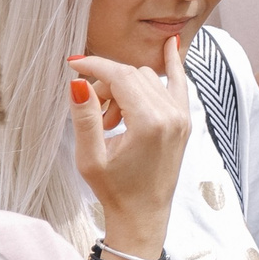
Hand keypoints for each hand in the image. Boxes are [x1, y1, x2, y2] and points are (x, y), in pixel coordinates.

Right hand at [69, 39, 191, 259]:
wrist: (143, 216)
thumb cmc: (115, 191)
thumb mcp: (91, 157)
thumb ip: (85, 117)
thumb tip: (77, 81)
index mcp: (150, 123)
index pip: (120, 76)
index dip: (94, 66)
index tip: (73, 64)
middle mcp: (172, 115)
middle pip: (133, 75)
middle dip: (107, 85)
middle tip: (95, 115)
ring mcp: (182, 117)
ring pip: (149, 78)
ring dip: (125, 88)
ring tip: (112, 122)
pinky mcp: (185, 121)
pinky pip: (180, 84)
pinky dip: (173, 65)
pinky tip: (170, 43)